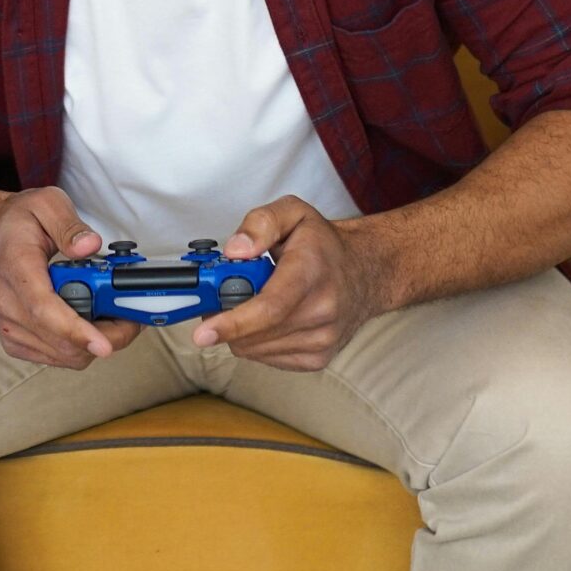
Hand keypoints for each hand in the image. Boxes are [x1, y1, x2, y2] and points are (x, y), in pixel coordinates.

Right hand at [0, 186, 140, 368]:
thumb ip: (69, 225)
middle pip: (62, 341)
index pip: (44, 310)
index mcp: (16, 268)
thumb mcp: (45, 204)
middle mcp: (8, 305)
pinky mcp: (15, 341)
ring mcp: (9, 327)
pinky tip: (92, 324)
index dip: (77, 331)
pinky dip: (80, 348)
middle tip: (132, 314)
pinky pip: (56, 358)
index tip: (105, 344)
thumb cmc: (12, 224)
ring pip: (64, 356)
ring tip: (115, 314)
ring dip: (97, 341)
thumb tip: (91, 246)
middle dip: (107, 334)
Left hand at [189, 196, 380, 370]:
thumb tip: (235, 250)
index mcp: (311, 272)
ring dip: (239, 330)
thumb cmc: (324, 243)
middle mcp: (322, 311)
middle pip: (256, 332)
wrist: (367, 271)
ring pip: (255, 348)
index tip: (203, 332)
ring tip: (249, 300)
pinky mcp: (318, 358)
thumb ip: (260, 223)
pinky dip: (255, 340)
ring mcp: (322, 340)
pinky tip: (266, 318)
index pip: (270, 308)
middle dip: (225, 318)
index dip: (233, 323)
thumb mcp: (293, 212)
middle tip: (218, 295)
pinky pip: (267, 357)